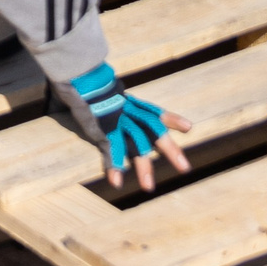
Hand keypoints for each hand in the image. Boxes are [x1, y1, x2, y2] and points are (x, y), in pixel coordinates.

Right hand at [65, 64, 192, 192]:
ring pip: (136, 143)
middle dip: (169, 149)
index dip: (172, 119)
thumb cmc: (87, 85)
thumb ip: (115, 101)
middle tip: (184, 168)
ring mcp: (117, 121)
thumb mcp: (106, 92)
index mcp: (129, 103)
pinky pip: (110, 150)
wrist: (77, 77)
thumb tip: (117, 103)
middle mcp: (127, 111)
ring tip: (148, 188)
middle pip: (153, 129)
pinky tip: (116, 182)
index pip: (154, 111)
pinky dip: (113, 166)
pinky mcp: (102, 130)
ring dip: (143, 166)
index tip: (189, 128)